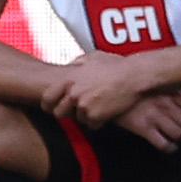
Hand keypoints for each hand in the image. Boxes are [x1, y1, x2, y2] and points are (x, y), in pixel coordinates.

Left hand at [43, 51, 161, 126]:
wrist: (134, 76)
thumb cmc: (116, 65)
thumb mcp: (92, 57)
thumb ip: (77, 63)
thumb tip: (70, 67)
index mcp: (69, 79)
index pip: (47, 98)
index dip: (48, 104)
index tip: (52, 107)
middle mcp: (73, 93)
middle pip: (59, 113)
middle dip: (67, 112)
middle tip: (77, 109)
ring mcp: (84, 105)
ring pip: (78, 119)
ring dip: (86, 115)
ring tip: (99, 105)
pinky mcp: (96, 116)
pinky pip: (92, 124)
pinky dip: (99, 120)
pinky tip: (107, 110)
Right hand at [112, 88, 180, 153]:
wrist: (111, 89)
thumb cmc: (137, 87)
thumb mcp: (160, 84)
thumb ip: (178, 92)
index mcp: (172, 91)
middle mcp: (166, 103)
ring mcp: (154, 116)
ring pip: (179, 134)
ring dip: (180, 138)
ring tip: (177, 137)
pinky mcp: (143, 127)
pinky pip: (163, 143)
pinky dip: (170, 147)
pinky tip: (169, 146)